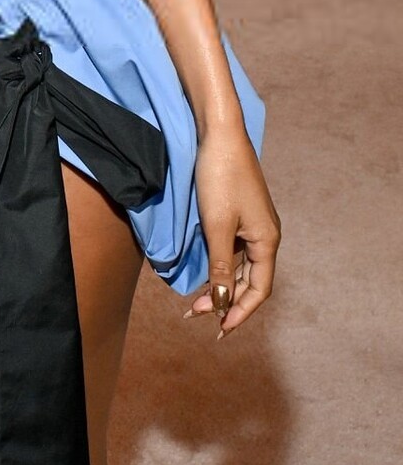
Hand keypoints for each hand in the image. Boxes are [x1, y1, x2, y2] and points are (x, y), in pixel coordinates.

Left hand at [184, 124, 279, 337]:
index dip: (240, 312)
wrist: (219, 134)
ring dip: (221, 285)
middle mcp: (266, 236)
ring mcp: (254, 224)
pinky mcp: (240, 214)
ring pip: (240, 266)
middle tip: (197, 315)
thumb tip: (222, 302)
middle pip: (250, 281)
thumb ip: (220, 266)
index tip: (220, 330)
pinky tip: (204, 272)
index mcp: (267, 241)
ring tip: (197, 301)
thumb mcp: (217, 225)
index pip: (258, 290)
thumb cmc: (219, 177)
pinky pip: (233, 250)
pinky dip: (219, 265)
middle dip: (226, 301)